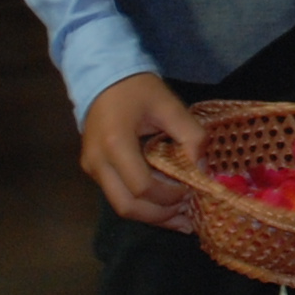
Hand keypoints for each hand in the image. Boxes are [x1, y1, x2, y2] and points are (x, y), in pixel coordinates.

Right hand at [79, 70, 202, 229]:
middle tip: (189, 213)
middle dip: (161, 215)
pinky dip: (143, 206)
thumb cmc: (136, 88)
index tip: (192, 190)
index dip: (170, 196)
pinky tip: (166, 207)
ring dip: (152, 216)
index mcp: (115, 143)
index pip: (143, 186)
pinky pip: (118, 197)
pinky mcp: (94, 170)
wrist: (102, 77)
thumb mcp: (168, 104)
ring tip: (182, 217)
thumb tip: (202, 167)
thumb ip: (190, 134)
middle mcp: (98, 162)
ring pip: (121, 207)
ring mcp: (92, 168)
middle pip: (128, 206)